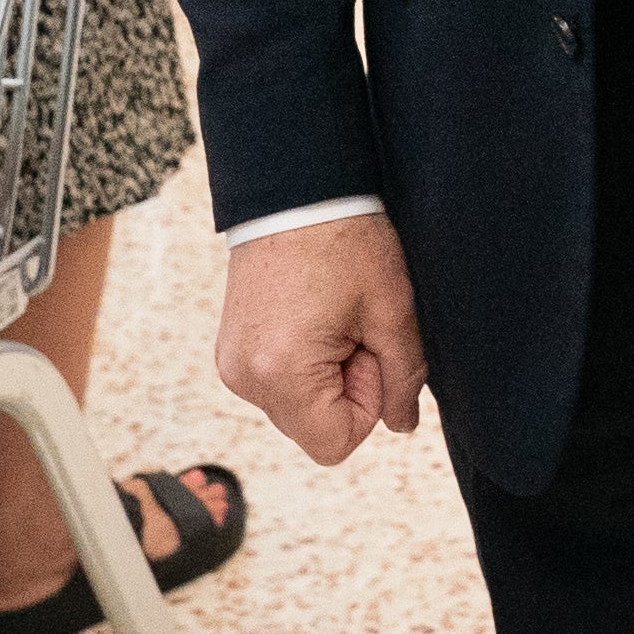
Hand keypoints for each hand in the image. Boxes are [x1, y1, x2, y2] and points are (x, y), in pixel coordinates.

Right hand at [215, 212, 425, 464]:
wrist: (295, 190)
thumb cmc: (346, 240)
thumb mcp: (391, 309)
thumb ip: (403, 376)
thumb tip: (402, 424)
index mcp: (281, 373)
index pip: (335, 444)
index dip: (366, 405)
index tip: (367, 349)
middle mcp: (245, 378)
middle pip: (312, 428)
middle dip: (345, 389)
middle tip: (352, 328)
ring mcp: (231, 364)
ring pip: (297, 406)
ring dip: (324, 376)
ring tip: (332, 318)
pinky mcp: (230, 350)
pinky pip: (277, 383)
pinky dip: (301, 363)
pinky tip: (312, 316)